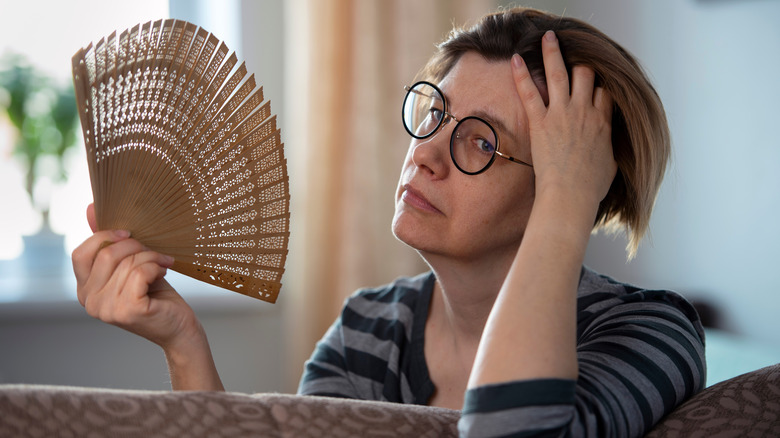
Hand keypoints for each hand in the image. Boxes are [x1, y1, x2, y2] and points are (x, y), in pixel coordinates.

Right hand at [72, 203, 201, 351]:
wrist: (178, 326)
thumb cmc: (155, 294)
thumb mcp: (129, 265)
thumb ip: (108, 241)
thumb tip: (90, 207)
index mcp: (85, 290)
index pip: (80, 253)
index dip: (105, 237)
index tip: (130, 233)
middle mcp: (89, 302)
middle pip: (107, 254)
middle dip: (136, 246)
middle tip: (155, 252)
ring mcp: (106, 309)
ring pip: (127, 262)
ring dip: (151, 258)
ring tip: (162, 265)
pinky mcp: (128, 311)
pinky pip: (140, 272)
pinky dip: (155, 268)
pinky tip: (162, 274)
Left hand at [512, 30, 616, 209]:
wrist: (571, 196)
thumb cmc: (590, 189)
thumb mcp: (610, 167)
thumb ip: (609, 151)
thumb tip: (607, 151)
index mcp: (603, 123)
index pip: (605, 93)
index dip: (599, 86)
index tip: (593, 84)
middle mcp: (585, 112)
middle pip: (587, 75)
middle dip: (580, 63)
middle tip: (572, 55)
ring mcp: (562, 114)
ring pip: (560, 73)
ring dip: (553, 52)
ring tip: (548, 37)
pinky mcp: (541, 121)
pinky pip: (530, 91)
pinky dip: (522, 73)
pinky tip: (515, 59)